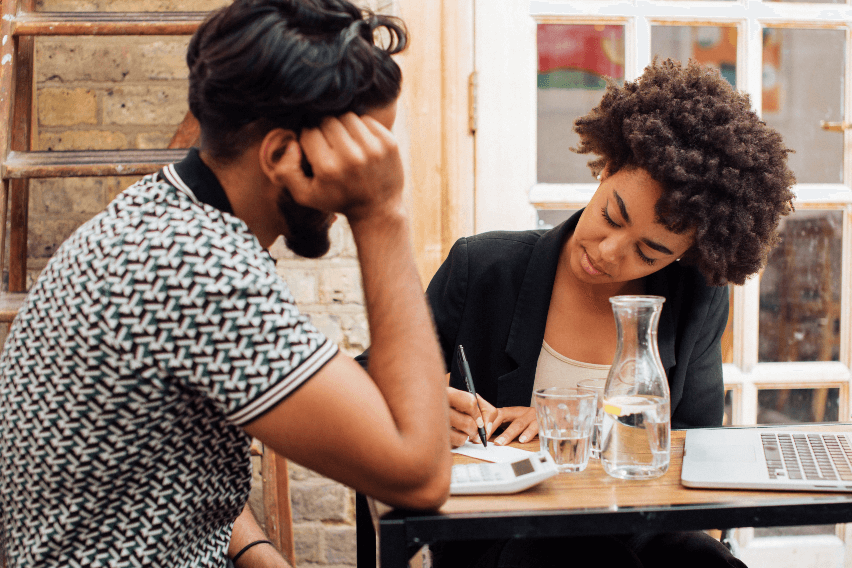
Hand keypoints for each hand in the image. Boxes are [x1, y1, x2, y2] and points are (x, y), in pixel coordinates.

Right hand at [280, 112, 403, 221]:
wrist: (378, 210)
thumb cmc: (338, 200)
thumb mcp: (305, 195)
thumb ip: (286, 171)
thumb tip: (293, 144)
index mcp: (328, 169)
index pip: (309, 132)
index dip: (309, 140)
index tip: (316, 152)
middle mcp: (351, 157)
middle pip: (327, 121)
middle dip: (325, 131)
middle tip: (330, 147)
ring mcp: (373, 149)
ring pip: (347, 117)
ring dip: (342, 127)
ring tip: (344, 143)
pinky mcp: (389, 142)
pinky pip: (366, 120)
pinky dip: (361, 128)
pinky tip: (360, 144)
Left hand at [446, 387, 538, 447]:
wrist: (551, 411)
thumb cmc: (527, 420)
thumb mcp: (513, 421)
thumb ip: (500, 427)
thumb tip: (480, 436)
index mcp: (509, 411)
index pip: (493, 414)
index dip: (484, 422)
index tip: (475, 433)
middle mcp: (518, 412)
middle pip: (503, 417)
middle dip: (492, 427)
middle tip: (483, 438)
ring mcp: (530, 417)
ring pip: (518, 424)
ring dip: (507, 434)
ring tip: (499, 442)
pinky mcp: (541, 422)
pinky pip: (534, 428)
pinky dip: (528, 434)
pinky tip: (522, 440)